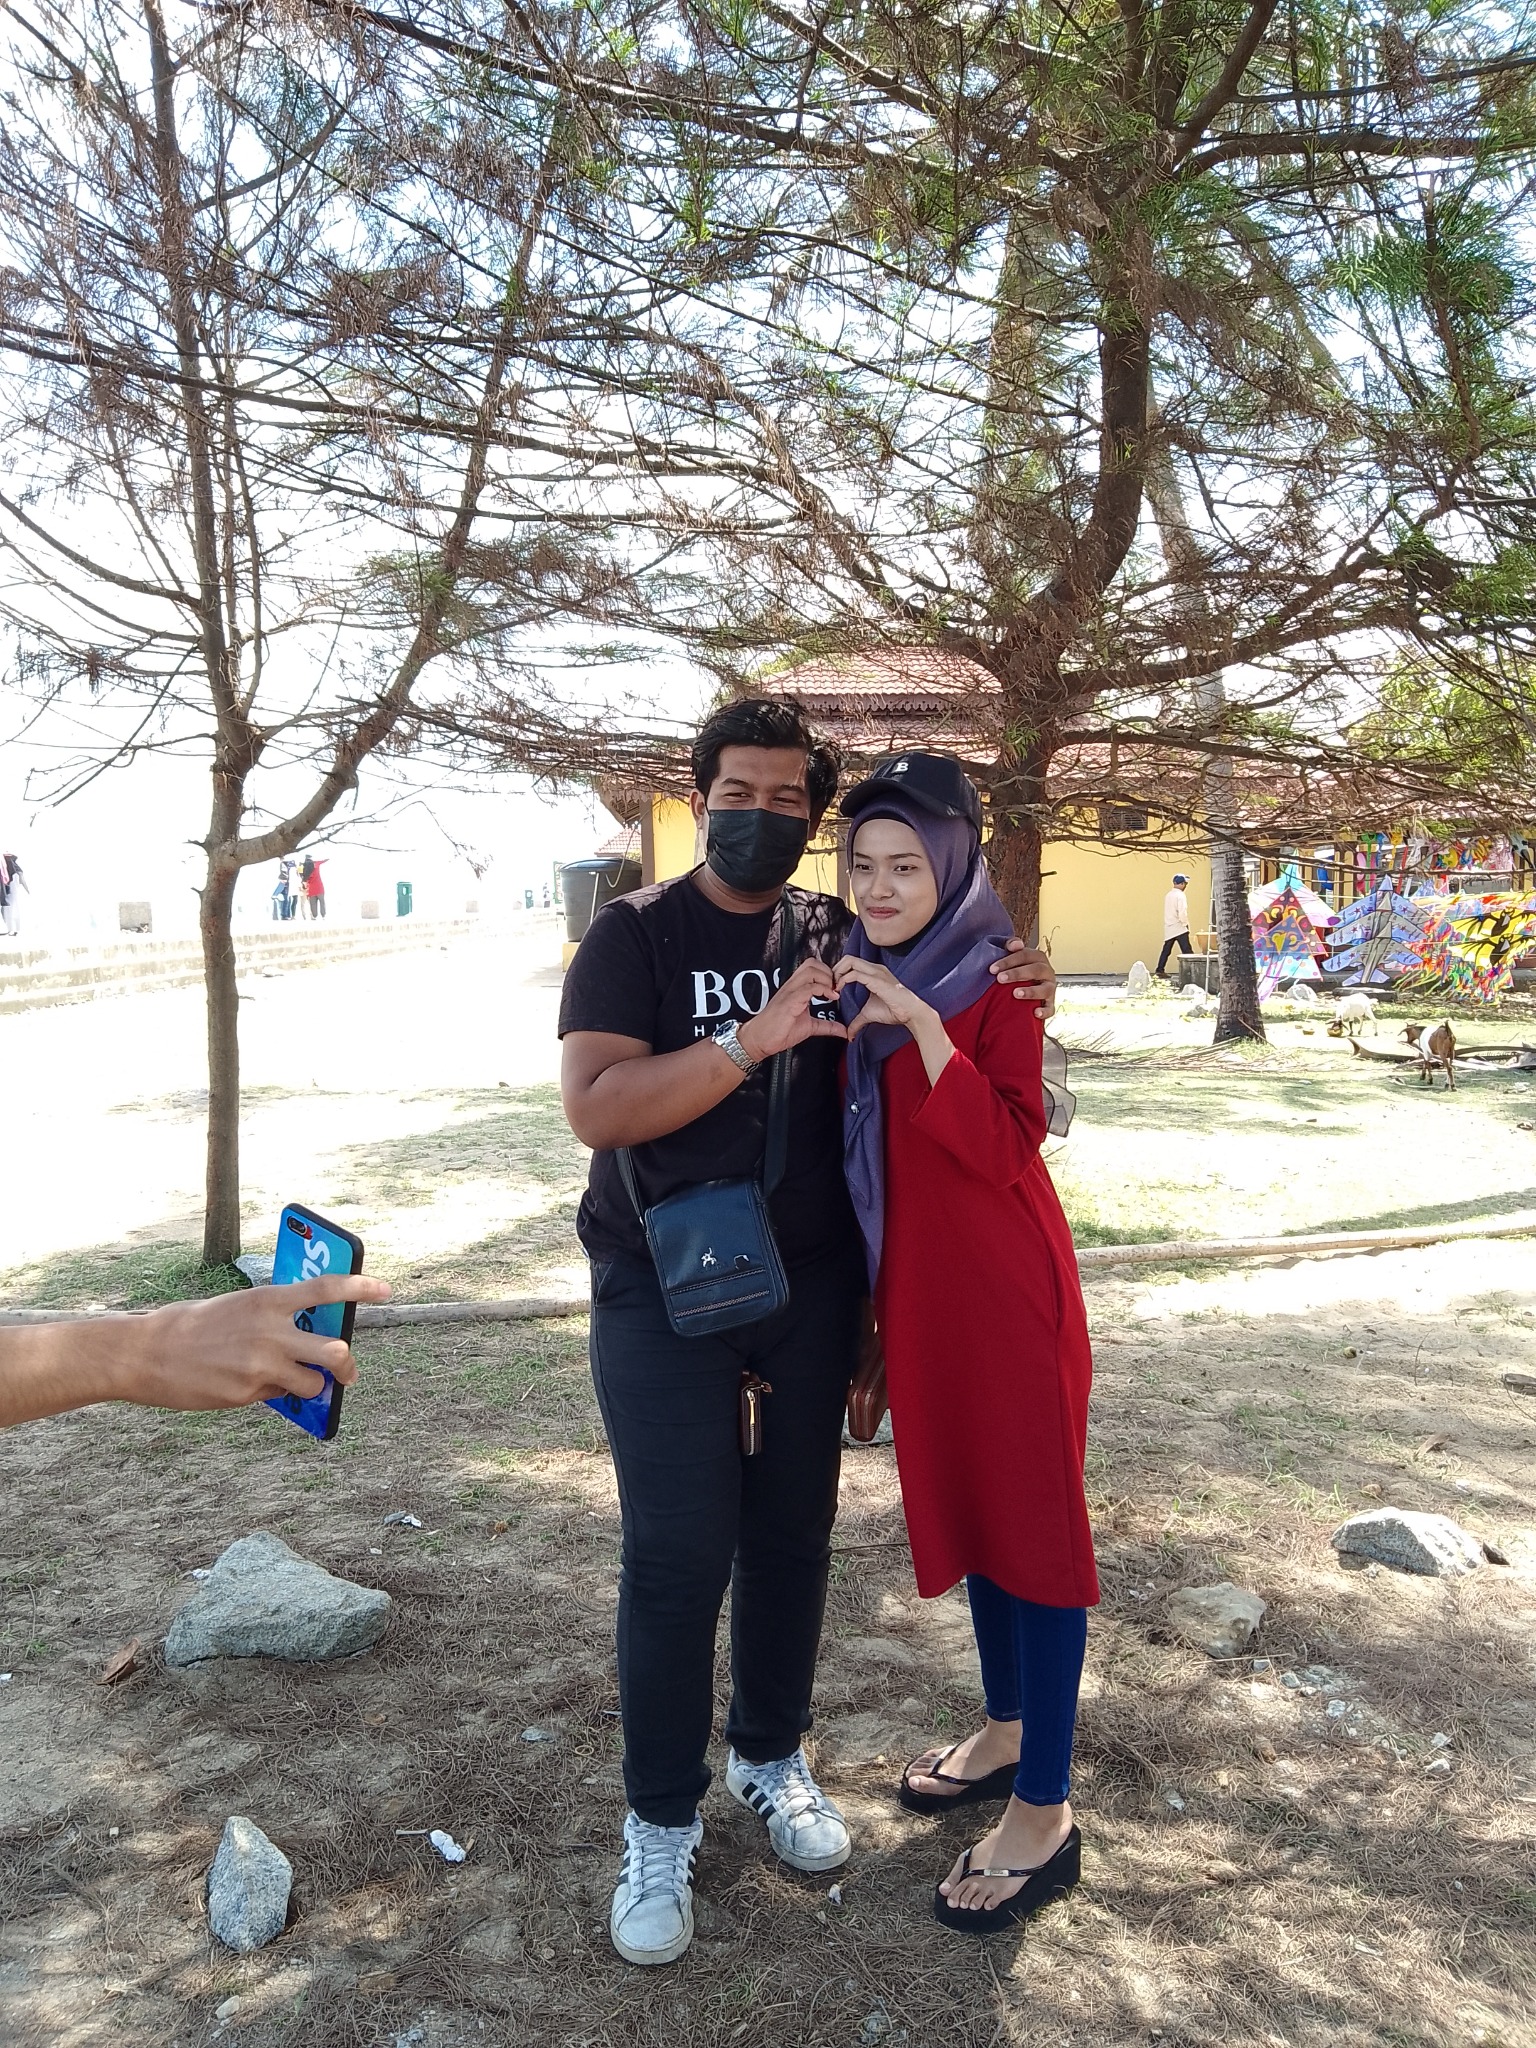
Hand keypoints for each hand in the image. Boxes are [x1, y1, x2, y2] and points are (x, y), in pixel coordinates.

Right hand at [129, 1275, 391, 1411]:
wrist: (145, 1353)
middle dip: (347, 1366)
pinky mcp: (247, 1392)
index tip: (386, 1289)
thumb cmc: (192, 1326)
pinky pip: (278, 1396)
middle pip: (335, 1350)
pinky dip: (273, 1394)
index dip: (360, 1287)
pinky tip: (247, 1385)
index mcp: (268, 1300)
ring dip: (310, 1387)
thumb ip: (274, 1319)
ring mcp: (261, 1364)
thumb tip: (306, 1340)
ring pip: (312, 1382)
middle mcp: (271, 1331)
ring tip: (293, 1384)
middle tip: (347, 1373)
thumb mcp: (238, 1307)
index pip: (325, 1289)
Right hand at [736, 957, 847, 1060]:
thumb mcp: (810, 1027)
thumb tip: (843, 1030)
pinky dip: (823, 989)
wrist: (760, 1039)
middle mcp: (793, 986)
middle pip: (812, 963)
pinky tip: (830, 998)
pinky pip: (808, 987)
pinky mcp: (789, 1001)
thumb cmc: (778, 1031)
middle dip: (829, 972)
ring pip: (810, 970)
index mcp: (796, 989)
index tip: (837, 989)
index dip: (828, 974)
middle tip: (836, 988)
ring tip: (833, 993)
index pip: (813, 968)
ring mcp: (790, 992)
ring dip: (826, 979)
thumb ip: (827, 1026)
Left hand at [832, 956, 938, 1039]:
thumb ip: (857, 1021)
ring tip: (834, 987)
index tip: (832, 986)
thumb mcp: (869, 1014)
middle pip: (847, 958)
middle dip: (835, 969)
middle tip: (830, 985)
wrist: (910, 1013)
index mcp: (873, 972)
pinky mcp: (877, 980)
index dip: (838, 972)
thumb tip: (849, 1034)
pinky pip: (855, 974)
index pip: (850, 962)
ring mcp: (876, 972)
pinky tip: (840, 990)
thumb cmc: (894, 1010)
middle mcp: (874, 968)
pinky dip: (843, 980)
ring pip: (850, 961)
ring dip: (837, 973)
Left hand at [989, 938, 1055, 1016]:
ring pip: (1045, 989)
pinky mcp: (1050, 1004)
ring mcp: (1050, 988)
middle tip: (1000, 979)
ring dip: (1031, 991)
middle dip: (1017, 974)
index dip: (1008, 961)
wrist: (1030, 984)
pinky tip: (1035, 1013)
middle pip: (1036, 970)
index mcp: (1038, 957)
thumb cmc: (1018, 968)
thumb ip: (1011, 946)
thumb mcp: (1014, 956)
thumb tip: (1014, 944)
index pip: (1024, 955)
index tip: (992, 969)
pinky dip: (1044, 1011)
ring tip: (1015, 993)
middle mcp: (1047, 972)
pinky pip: (1050, 1009)